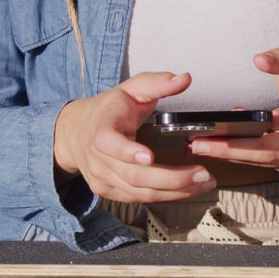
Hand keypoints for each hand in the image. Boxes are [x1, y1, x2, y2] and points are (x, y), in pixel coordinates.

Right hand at [54, 72, 217, 202]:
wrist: (75, 132)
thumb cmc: (107, 110)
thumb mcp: (130, 89)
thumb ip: (157, 82)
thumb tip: (184, 78)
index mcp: (101, 130)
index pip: (109, 143)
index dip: (128, 152)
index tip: (149, 156)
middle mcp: (99, 159)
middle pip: (135, 176)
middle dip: (172, 179)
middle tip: (203, 174)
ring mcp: (102, 179)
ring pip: (141, 193)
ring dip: (176, 192)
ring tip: (203, 183)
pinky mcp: (109, 192)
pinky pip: (139, 199)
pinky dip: (166, 196)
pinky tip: (187, 189)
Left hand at [188, 48, 278, 178]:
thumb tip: (259, 59)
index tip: (270, 119)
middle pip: (274, 149)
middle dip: (236, 148)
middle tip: (201, 143)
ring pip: (266, 162)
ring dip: (231, 155)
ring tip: (199, 147)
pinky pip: (264, 166)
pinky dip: (240, 157)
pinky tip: (216, 149)